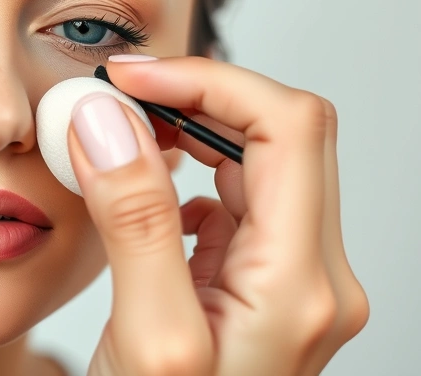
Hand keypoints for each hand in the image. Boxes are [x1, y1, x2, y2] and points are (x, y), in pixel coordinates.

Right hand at [67, 56, 368, 375]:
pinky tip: (138, 193)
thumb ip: (134, 223)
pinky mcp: (255, 287)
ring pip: (255, 163)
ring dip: (187, 133)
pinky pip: (232, 202)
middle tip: (116, 98)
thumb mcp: (146, 341)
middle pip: (281, 133)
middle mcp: (312, 276)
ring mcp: (287, 282)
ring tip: (114, 137)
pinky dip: (182, 175)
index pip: (288, 126)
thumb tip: (108, 121)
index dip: (208, 81)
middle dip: (197, 98)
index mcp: (302, 283)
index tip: (129, 79)